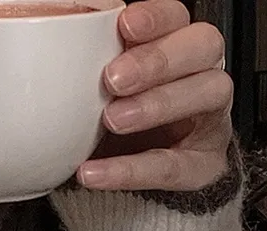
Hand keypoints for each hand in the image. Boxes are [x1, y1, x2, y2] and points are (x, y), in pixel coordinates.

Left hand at [79, 0, 232, 193]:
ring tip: (111, 121)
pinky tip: (96, 173)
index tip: (124, 26)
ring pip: (209, 93)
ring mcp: (213, 118)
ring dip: (158, 105)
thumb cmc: (122, 118)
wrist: (138, 176)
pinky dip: (132, 170)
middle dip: (157, 60)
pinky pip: (175, 166)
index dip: (156, 17)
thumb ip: (96, 62)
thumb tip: (53, 44)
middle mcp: (204, 73)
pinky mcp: (206, 164)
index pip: (179, 17)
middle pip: (204, 46)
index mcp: (179, 45)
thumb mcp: (107, 86)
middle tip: (113, 80)